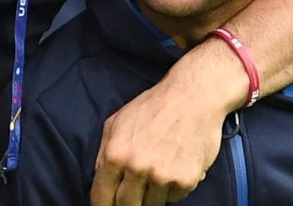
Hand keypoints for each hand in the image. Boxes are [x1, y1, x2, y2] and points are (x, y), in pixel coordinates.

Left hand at [90, 56, 235, 205]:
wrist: (191, 98)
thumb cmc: (152, 107)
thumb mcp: (116, 122)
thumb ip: (104, 152)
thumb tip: (100, 180)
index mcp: (115, 154)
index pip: (101, 197)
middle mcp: (137, 168)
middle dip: (127, 205)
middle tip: (132, 196)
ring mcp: (162, 176)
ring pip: (151, 205)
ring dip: (151, 196)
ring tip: (156, 172)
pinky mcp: (186, 180)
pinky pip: (174, 198)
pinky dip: (172, 189)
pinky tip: (174, 166)